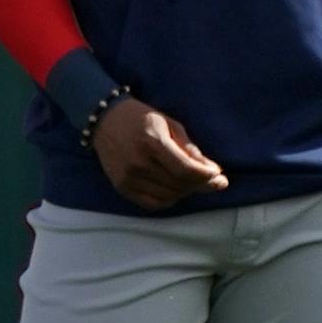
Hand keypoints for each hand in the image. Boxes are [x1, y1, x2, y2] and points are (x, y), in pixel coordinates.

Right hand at [91, 97, 228, 209]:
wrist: (103, 120)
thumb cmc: (139, 118)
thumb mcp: (168, 124)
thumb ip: (189, 148)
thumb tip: (212, 170)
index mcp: (151, 142)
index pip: (186, 171)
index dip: (207, 176)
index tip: (218, 175)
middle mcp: (138, 163)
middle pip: (180, 185)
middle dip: (202, 185)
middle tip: (213, 180)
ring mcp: (128, 177)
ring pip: (169, 196)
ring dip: (186, 192)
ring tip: (192, 182)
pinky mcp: (121, 187)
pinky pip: (153, 203)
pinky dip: (169, 200)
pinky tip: (174, 189)